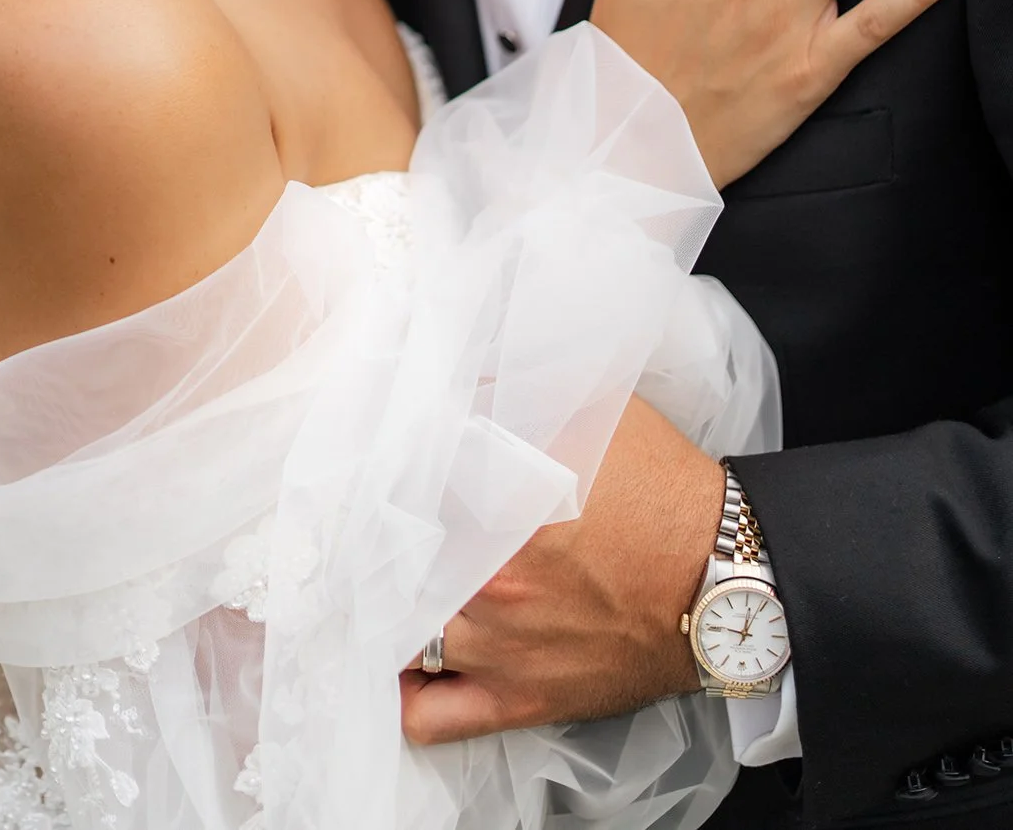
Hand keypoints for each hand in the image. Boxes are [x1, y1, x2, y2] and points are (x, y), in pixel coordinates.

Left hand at [401, 399, 720, 739]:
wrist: (726, 579)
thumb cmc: (661, 490)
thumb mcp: (589, 408)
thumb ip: (510, 390)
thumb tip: (453, 372)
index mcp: (502, 502)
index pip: (399, 482)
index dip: (377, 465)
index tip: (369, 455)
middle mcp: (489, 580)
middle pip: (386, 557)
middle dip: (369, 534)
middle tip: (362, 516)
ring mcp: (498, 648)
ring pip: (397, 631)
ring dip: (383, 602)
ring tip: (379, 578)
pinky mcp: (517, 700)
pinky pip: (429, 716)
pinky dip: (401, 693)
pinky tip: (396, 660)